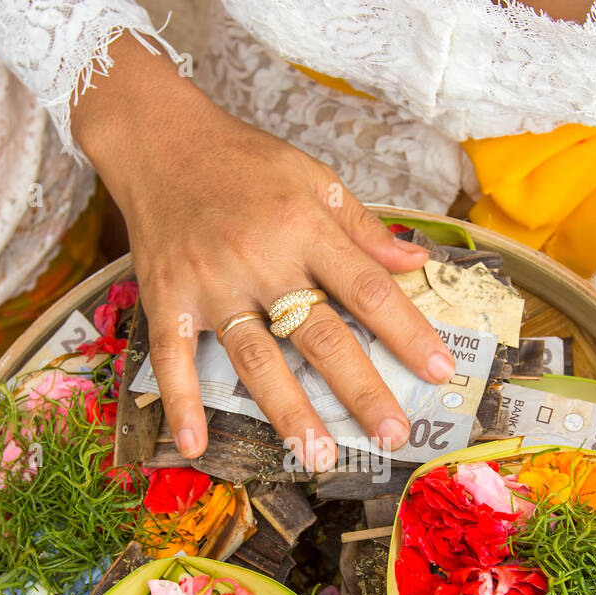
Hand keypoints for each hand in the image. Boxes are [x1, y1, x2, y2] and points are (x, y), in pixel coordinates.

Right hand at [73, 35, 455, 469]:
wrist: (157, 139)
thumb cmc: (243, 161)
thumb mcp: (312, 178)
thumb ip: (363, 228)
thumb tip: (417, 263)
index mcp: (305, 228)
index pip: (367, 288)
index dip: (406, 331)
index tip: (437, 371)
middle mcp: (261, 260)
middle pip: (319, 335)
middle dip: (360, 389)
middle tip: (391, 435)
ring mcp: (212, 284)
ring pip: (256, 358)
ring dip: (288, 411)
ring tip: (318, 455)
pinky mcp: (168, 299)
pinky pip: (174, 358)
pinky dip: (182, 403)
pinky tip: (197, 445)